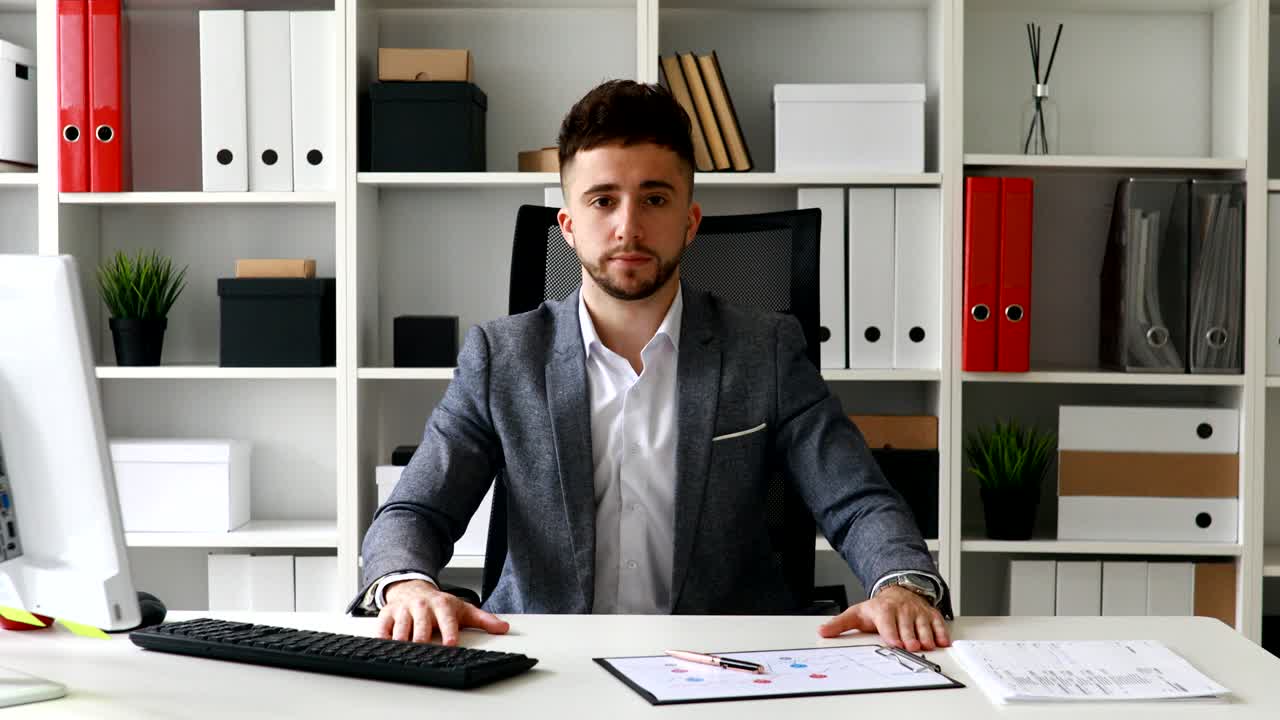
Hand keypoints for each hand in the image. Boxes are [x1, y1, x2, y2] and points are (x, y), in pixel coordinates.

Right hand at [376, 579, 509, 645]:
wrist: (413, 588)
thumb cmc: (439, 604)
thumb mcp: (463, 609)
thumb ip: (484, 619)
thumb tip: (504, 628)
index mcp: (442, 605)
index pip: (447, 620)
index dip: (449, 632)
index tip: (451, 644)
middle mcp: (422, 607)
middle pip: (422, 627)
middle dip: (423, 640)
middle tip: (424, 653)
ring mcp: (403, 610)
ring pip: (401, 629)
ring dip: (402, 642)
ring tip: (403, 654)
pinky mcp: (387, 615)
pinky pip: (382, 628)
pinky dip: (382, 638)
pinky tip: (384, 647)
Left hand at [816, 586, 950, 651]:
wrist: (897, 591)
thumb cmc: (877, 608)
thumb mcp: (856, 614)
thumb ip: (839, 624)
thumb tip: (822, 631)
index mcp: (883, 609)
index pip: (887, 620)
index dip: (891, 632)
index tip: (894, 642)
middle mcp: (902, 609)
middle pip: (907, 624)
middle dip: (910, 636)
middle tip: (912, 647)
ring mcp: (917, 611)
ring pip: (923, 623)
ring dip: (927, 635)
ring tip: (928, 646)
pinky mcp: (930, 614)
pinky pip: (938, 622)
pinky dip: (941, 631)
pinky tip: (943, 641)